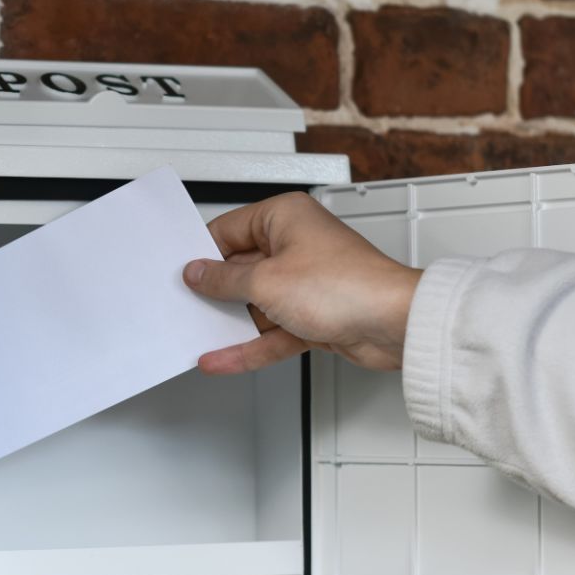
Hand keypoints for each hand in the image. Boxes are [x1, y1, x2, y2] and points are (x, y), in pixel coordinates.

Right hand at [183, 191, 421, 374]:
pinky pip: (271, 331)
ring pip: (255, 304)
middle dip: (214, 293)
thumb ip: (224, 280)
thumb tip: (199, 273)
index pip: (228, 230)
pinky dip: (249, 346)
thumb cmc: (346, 286)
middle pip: (240, 269)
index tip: (181, 274)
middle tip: (183, 306)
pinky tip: (223, 358)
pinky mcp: (313, 316)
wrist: (393, 324)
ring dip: (230, 324)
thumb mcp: (265, 281)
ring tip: (197, 337)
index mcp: (284, 217)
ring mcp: (305, 283)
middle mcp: (295, 245)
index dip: (203, 254)